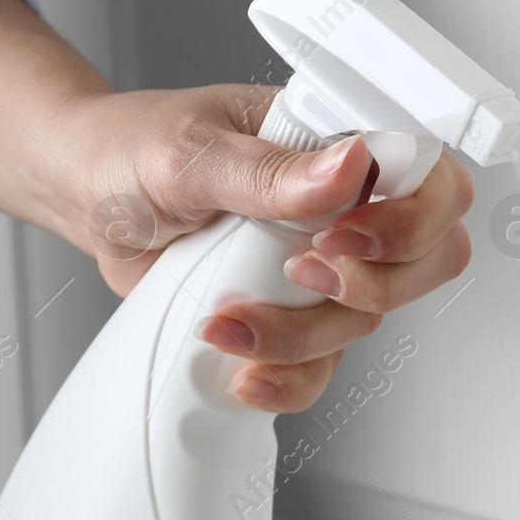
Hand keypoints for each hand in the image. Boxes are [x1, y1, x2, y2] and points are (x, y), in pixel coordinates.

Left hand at [64, 84, 473, 410]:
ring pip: (371, 319)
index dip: (411, 219)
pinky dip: (289, 377)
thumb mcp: (192, 151)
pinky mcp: (300, 313)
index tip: (340, 235)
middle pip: (430, 259)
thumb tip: (350, 168)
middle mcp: (351, 203)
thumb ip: (271, 170)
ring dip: (304, 335)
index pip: (432, 178)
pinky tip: (244, 366)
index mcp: (340, 142)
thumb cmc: (134, 149)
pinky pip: (326, 364)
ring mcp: (331, 262)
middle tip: (300, 274)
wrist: (87, 197)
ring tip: (229, 319)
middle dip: (372, 286)